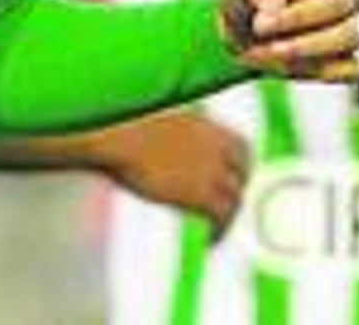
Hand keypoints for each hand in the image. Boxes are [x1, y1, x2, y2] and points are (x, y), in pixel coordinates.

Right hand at [96, 107, 250, 238]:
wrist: (116, 135)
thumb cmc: (118, 123)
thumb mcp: (151, 117)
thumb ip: (169, 125)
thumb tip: (160, 130)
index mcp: (202, 122)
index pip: (240, 145)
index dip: (240, 164)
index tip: (234, 176)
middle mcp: (213, 144)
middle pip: (242, 172)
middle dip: (238, 189)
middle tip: (228, 205)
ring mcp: (210, 168)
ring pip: (235, 198)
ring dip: (228, 215)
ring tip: (216, 231)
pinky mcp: (201, 192)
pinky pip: (222, 217)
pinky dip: (219, 232)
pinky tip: (209, 242)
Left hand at [218, 0, 358, 82]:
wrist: (241, 35)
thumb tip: (274, 3)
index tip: (262, 0)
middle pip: (338, 2)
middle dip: (296, 17)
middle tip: (258, 27)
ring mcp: (353, 29)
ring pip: (347, 37)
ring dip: (302, 47)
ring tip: (265, 49)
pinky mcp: (351, 63)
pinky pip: (346, 69)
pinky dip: (312, 69)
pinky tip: (280, 64)